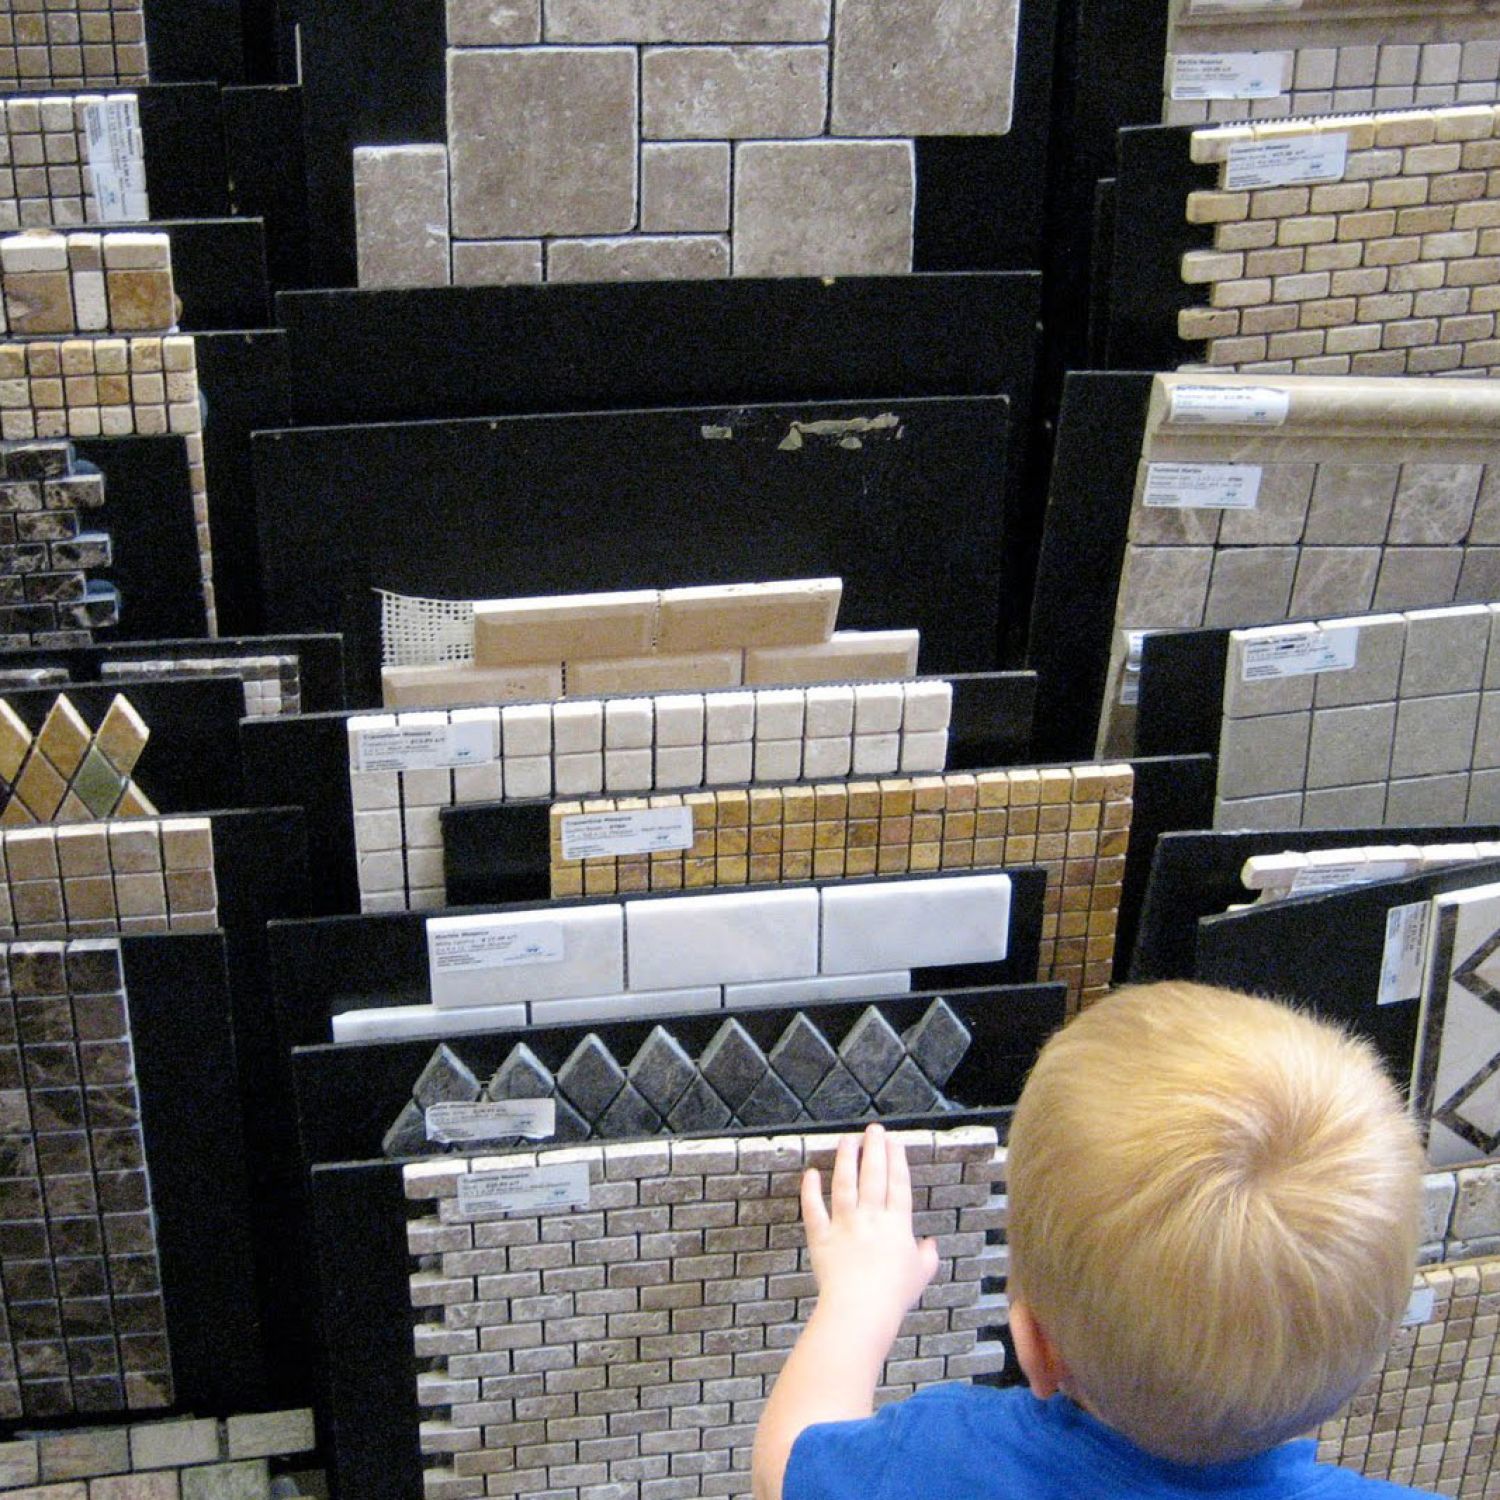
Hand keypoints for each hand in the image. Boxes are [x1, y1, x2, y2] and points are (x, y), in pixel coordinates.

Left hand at [801, 1123, 939, 1348]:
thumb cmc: (893, 1296)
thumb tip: (930, 1244)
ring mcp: (844, 1225)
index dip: (896, 1161)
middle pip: (873, 1176)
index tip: (894, 1142)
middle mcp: (871, 1218)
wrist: (862, 1311)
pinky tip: (811, 1173)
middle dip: (874, 1149)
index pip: (898, 1185)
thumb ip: (927, 1256)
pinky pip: (813, 1210)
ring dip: (846, 1159)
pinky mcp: (821, 1237)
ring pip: (844, 1184)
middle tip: (873, 1129)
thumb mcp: (920, 1275)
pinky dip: (810, 1191)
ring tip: (847, 1140)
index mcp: (897, 1226)